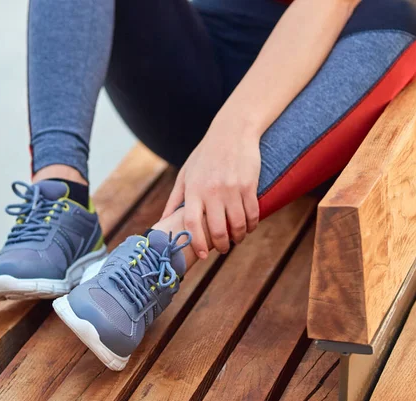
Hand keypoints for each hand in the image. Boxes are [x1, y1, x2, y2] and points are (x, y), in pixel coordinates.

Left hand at [161, 116, 260, 257]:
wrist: (232, 132)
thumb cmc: (206, 154)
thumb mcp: (185, 173)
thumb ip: (174, 198)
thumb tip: (162, 221)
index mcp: (194, 189)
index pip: (191, 223)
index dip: (196, 242)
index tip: (201, 255)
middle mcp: (212, 191)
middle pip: (216, 229)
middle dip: (221, 245)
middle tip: (222, 250)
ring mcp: (231, 188)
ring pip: (237, 224)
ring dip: (238, 237)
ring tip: (237, 239)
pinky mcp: (249, 185)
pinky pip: (252, 213)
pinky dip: (251, 225)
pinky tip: (248, 227)